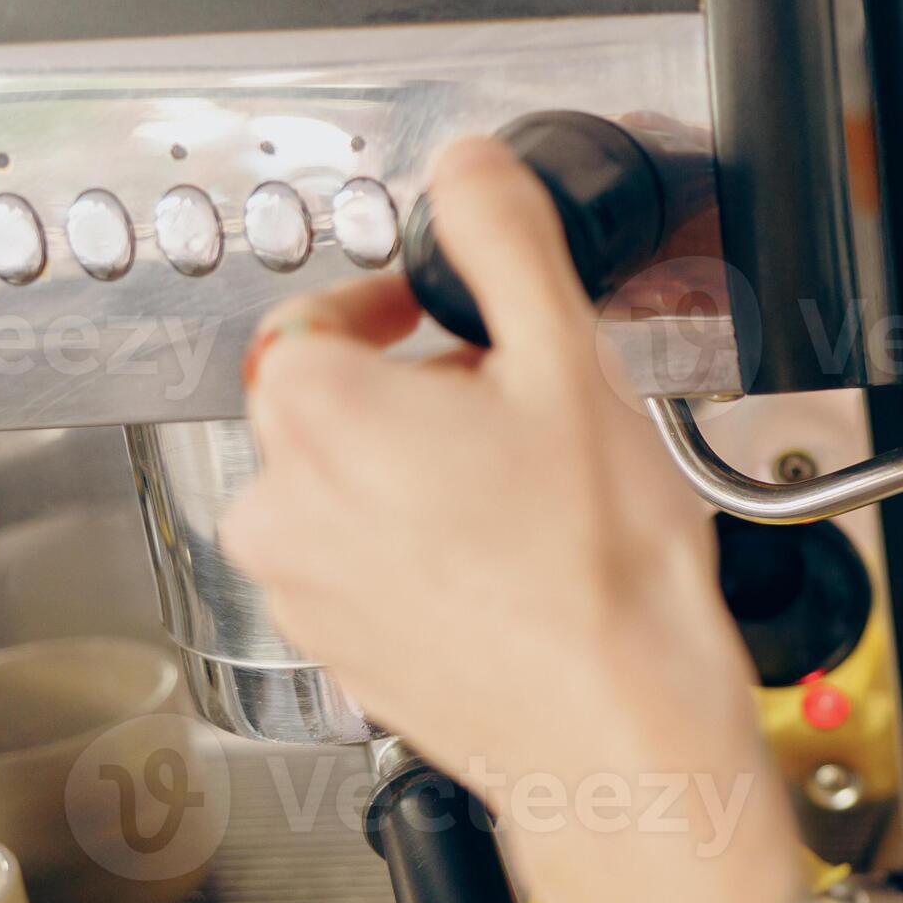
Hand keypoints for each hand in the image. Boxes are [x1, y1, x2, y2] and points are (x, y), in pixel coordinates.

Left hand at [225, 139, 803, 902]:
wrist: (620, 732)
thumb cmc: (600, 572)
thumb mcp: (572, 362)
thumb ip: (506, 241)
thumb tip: (471, 170)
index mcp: (316, 412)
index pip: (317, 316)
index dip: (395, 307)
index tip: (455, 321)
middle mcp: (281, 503)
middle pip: (333, 404)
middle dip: (421, 393)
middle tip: (525, 411)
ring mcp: (306, 589)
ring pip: (352, 490)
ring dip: (425, 474)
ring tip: (535, 497)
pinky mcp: (344, 651)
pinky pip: (372, 568)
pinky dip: (430, 552)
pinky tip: (522, 565)